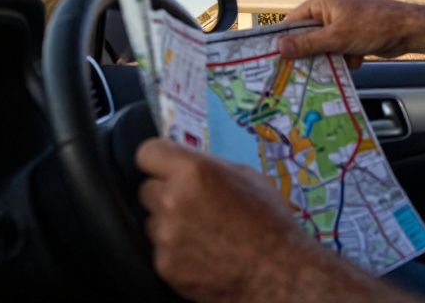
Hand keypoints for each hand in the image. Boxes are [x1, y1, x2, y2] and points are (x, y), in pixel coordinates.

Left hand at [136, 138, 317, 301]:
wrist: (277, 271)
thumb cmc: (269, 222)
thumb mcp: (247, 177)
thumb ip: (209, 168)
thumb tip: (187, 164)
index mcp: (194, 172)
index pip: (147, 153)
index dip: (158, 160)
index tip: (164, 167)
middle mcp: (174, 200)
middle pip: (147, 189)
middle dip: (165, 194)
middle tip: (193, 204)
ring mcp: (167, 235)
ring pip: (152, 221)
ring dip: (169, 224)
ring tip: (204, 232)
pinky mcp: (165, 265)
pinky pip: (161, 250)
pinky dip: (176, 251)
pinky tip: (203, 252)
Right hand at [278, 0, 424, 67]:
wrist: (409, 30)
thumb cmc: (374, 26)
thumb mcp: (337, 37)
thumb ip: (308, 43)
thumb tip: (280, 47)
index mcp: (323, 2)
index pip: (294, 21)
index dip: (285, 39)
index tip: (275, 57)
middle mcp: (331, 11)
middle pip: (308, 36)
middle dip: (312, 52)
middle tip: (302, 70)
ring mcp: (343, 24)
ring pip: (324, 47)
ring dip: (332, 57)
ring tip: (341, 61)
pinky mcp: (353, 36)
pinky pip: (339, 51)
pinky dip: (346, 58)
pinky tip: (357, 59)